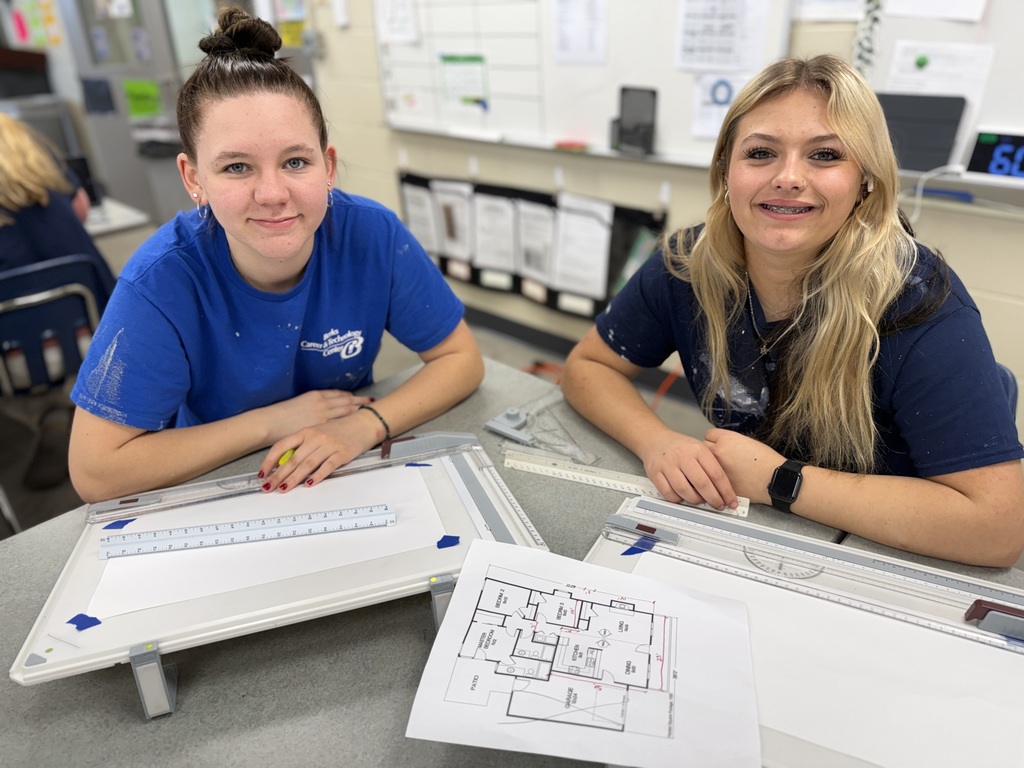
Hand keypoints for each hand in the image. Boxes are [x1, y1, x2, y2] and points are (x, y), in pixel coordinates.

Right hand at [256, 390, 371, 444]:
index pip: (337, 394)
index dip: (348, 395)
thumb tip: (317, 411)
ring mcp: (323, 414)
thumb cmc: (279, 415)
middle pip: (345, 400)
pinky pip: (339, 421)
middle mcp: (321, 402)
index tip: (356, 396)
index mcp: (315, 395)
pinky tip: (357, 421)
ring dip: (358, 408)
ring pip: (346, 409)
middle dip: (358, 400)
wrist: (270, 422)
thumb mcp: (297, 404)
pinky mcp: (321, 425)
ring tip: (368, 409)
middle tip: (370, 401)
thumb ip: (310, 406)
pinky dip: (349, 420)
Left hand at [257, 410, 379, 491]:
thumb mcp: (318, 432)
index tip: (262, 473)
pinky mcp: (342, 453)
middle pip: (292, 459)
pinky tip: (310, 484)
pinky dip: (317, 476)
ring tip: (284, 489)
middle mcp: (315, 437)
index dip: (270, 461)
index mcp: (306, 431)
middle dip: (278, 475)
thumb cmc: (340, 429)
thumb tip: (286, 464)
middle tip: (268, 487)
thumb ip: (303, 446)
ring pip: (307, 464)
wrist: (364, 422)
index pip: (282, 446)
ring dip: (294, 478)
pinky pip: (327, 466)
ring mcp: (329, 445)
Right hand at [639, 431, 737, 509]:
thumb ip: (710, 466)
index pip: (716, 474)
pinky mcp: (655, 474)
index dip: (726, 491)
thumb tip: (725, 490)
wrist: (655, 440)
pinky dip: (678, 499)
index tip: (731, 502)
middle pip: (702, 484)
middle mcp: (682, 456)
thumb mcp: (699, 448)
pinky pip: (669, 494)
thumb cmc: (680, 447)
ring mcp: (667, 465)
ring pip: (684, 491)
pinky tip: (683, 497)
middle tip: (718, 505)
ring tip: (700, 500)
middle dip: (713, 499)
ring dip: (695, 500)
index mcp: (697, 449)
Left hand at [703, 428, 783, 504]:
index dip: (714, 439)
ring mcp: (718, 468)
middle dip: (709, 451)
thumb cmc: (767, 461)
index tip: (716, 443)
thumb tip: (724, 444)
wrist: (776, 479)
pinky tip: (725, 481)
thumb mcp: (749, 442)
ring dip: (710, 466)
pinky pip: (712, 480)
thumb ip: (732, 441)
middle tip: (718, 457)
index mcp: (727, 439)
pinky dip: (716, 480)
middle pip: (703, 447)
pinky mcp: (720, 483)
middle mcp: (719, 452)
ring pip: (705, 465)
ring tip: (720, 469)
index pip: (709, 434)